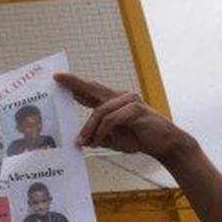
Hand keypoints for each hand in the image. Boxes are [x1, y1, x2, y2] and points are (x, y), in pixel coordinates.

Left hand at [54, 73, 198, 163]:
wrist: (164, 144)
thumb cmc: (138, 138)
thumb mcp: (112, 139)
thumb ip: (96, 136)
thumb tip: (81, 140)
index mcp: (112, 103)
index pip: (90, 92)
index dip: (74, 85)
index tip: (58, 77)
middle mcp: (120, 98)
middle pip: (93, 88)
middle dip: (74, 83)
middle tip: (57, 78)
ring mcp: (129, 101)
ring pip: (100, 111)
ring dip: (89, 128)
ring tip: (83, 142)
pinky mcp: (136, 109)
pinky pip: (111, 119)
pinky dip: (102, 131)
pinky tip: (98, 141)